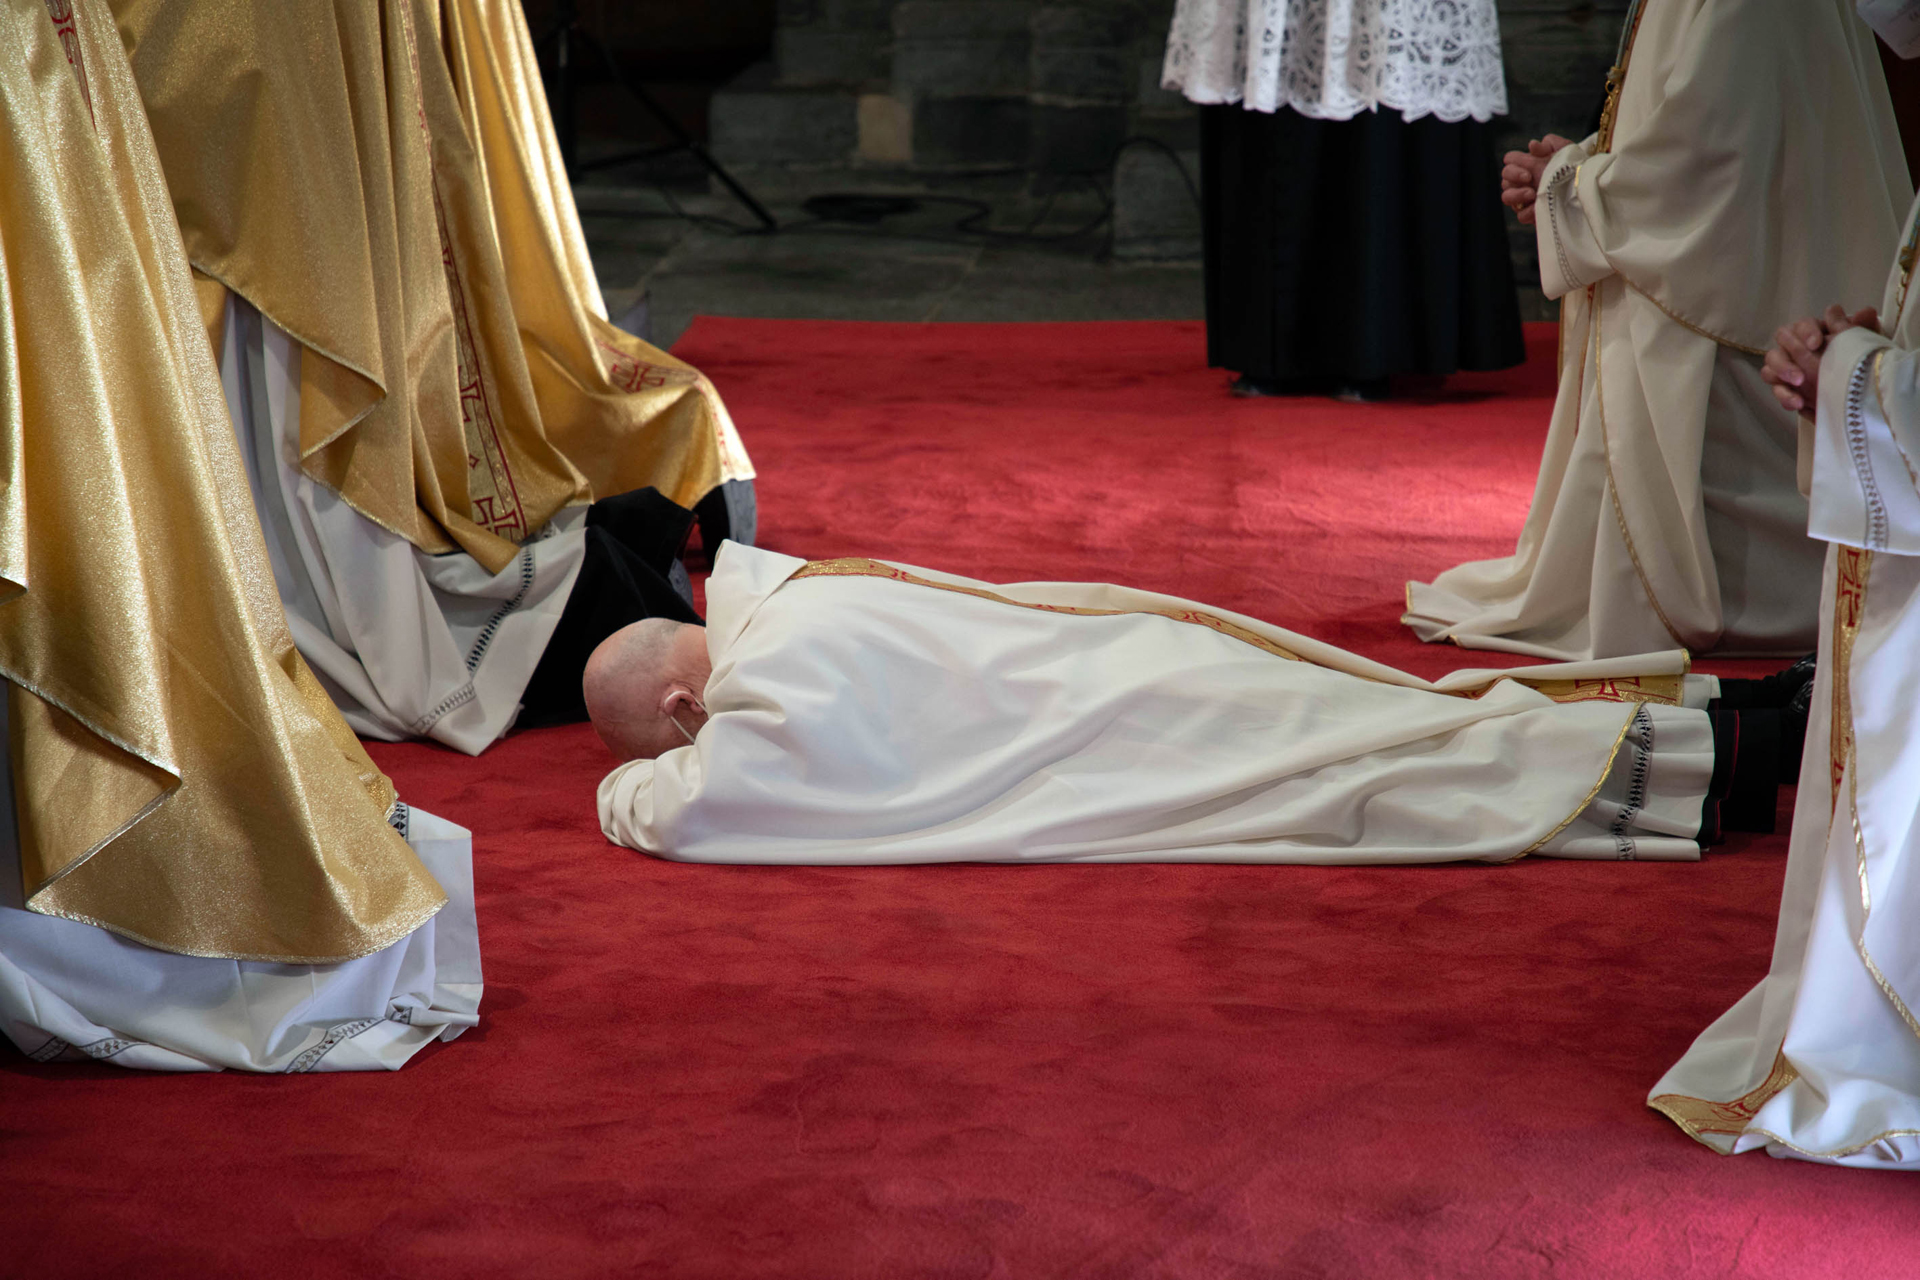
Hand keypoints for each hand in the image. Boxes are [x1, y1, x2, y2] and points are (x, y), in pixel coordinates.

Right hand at [1501, 134, 1574, 224]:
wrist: (1585, 187)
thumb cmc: (1574, 167)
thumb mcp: (1566, 150)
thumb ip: (1549, 143)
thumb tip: (1532, 145)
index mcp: (1528, 165)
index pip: (1510, 160)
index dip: (1515, 160)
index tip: (1530, 163)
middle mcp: (1522, 182)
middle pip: (1505, 177)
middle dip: (1515, 176)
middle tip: (1530, 177)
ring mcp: (1524, 199)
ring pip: (1507, 197)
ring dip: (1517, 194)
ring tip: (1532, 194)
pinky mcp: (1531, 214)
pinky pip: (1521, 215)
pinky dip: (1528, 211)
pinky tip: (1538, 207)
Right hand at [1762, 305, 1879, 415]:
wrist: (1855, 390)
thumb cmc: (1856, 360)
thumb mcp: (1863, 344)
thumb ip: (1863, 327)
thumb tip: (1866, 312)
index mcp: (1813, 332)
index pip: (1801, 325)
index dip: (1805, 332)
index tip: (1816, 344)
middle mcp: (1795, 347)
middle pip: (1780, 343)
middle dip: (1789, 354)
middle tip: (1801, 371)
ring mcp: (1787, 367)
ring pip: (1770, 365)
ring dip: (1782, 373)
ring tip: (1799, 384)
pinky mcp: (1785, 387)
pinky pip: (1776, 389)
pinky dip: (1785, 396)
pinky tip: (1799, 403)